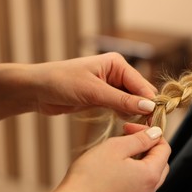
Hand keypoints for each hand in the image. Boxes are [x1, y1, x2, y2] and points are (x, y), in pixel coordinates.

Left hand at [31, 52, 156, 115]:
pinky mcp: (104, 98)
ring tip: (134, 127)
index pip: (142, 85)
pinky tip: (123, 123)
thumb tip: (149, 107)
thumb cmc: (61, 82)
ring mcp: (111, 86)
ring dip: (134, 114)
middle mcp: (117, 73)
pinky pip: (122, 108)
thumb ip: (122, 100)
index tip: (155, 120)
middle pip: (140, 93)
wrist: (36, 90)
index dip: (150, 102)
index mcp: (117, 64)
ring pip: (132, 102)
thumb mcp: (93, 92)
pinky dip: (124, 116)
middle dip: (143, 109)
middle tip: (145, 127)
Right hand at [55, 123, 170, 191]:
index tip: (132, 127)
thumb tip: (156, 133)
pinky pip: (137, 187)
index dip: (150, 133)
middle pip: (160, 163)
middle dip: (148, 147)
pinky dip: (132, 175)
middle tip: (128, 137)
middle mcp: (149, 191)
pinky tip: (113, 169)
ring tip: (119, 152)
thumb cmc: (90, 176)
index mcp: (150, 175)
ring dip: (140, 161)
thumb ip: (140, 139)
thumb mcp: (116, 147)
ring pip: (149, 176)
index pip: (165, 148)